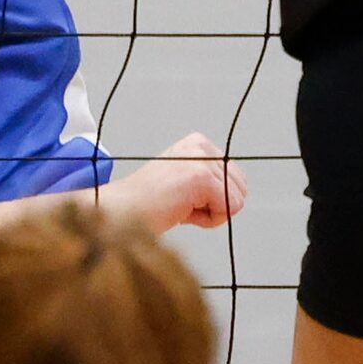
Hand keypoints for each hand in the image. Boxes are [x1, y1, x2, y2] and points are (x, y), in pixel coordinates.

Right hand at [112, 133, 248, 234]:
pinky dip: (207, 220)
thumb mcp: (184, 182)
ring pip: (235, 201)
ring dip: (209, 214)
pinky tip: (182, 212)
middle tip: (181, 204)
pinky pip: (228, 209)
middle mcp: (202, 146)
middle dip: (214, 206)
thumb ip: (211, 182)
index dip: (212, 199)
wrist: (122, 213)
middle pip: (240, 189)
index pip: (235, 178)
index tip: (182, 197)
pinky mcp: (203, 177)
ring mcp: (202, 160)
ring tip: (179, 207)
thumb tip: (239, 195)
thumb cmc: (148, 204)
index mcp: (198, 144)